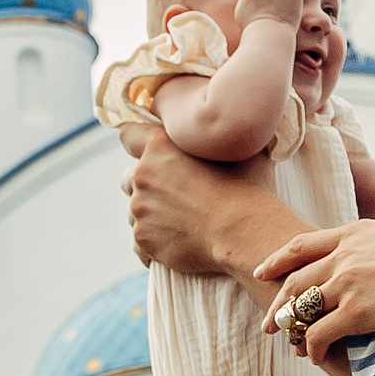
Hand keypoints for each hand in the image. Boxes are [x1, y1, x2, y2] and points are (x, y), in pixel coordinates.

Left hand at [125, 127, 275, 273]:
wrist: (242, 232)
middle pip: (130, 177)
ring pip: (135, 211)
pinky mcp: (144, 238)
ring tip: (181, 224)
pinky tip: (177, 244)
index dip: (137, 143)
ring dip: (151, 215)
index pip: (128, 135)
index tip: (148, 152)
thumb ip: (219, 140)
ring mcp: (140, 209)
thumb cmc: (246, 189)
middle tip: (175, 196)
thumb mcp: (238, 151)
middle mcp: (143, 175)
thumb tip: (230, 132)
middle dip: (147, 185)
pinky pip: (140, 242)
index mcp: (160, 147)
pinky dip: (154, 243)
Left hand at [258, 219, 374, 362]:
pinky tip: (314, 357)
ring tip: (289, 344)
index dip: (278, 260)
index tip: (263, 271)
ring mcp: (348, 283)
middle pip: (295, 280)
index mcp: (354, 233)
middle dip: (278, 303)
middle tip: (269, 323)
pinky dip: (311, 347)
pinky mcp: (357, 312)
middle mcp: (344, 255)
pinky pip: (319, 334)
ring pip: (301, 308)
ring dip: (291, 329)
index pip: (303, 245)